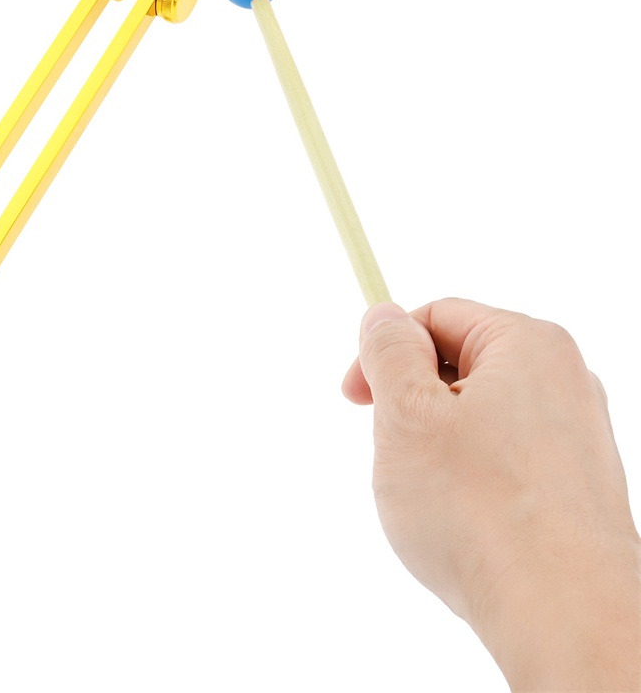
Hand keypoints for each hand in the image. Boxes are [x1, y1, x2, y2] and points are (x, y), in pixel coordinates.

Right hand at [343, 299, 639, 690]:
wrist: (564, 614)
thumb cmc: (480, 511)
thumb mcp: (407, 413)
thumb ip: (388, 352)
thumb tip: (385, 318)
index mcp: (528, 345)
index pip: (437, 316)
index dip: (385, 352)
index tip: (355, 398)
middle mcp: (564, 381)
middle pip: (458, 368)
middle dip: (411, 406)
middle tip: (393, 455)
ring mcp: (576, 437)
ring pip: (477, 420)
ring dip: (436, 448)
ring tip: (430, 500)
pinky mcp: (576, 487)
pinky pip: (503, 463)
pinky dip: (470, 483)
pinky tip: (463, 526)